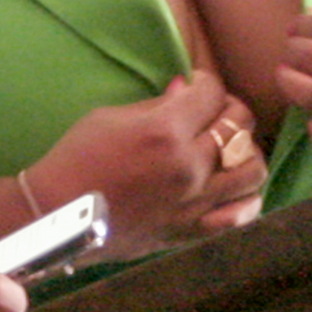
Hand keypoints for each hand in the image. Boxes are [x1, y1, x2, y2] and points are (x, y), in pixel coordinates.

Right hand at [23, 71, 266, 258]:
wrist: (58, 215)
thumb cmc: (76, 159)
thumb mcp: (108, 117)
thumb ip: (155, 105)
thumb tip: (185, 91)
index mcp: (165, 130)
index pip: (211, 92)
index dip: (204, 82)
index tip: (194, 86)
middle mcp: (188, 165)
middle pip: (239, 124)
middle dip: (228, 107)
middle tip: (211, 111)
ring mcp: (195, 201)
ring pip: (253, 168)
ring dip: (246, 151)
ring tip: (228, 149)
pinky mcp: (191, 230)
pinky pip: (240, 215)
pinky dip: (246, 198)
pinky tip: (234, 187)